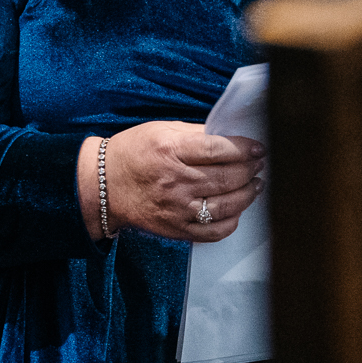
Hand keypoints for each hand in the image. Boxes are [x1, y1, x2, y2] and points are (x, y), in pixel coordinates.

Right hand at [78, 121, 263, 243]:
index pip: (219, 149)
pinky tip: (236, 210)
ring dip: (248, 194)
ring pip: (227, 205)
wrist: (102, 186)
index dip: (245, 148)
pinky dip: (232, 222)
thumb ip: (195, 133)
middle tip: (259, 164)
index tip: (259, 148)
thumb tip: (228, 137)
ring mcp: (177, 208)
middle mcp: (175, 180)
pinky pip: (214, 232)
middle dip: (251, 170)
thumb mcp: (160, 131)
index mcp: (170, 150)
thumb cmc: (132, 153)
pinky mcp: (176, 229)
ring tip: (255, 185)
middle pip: (227, 177)